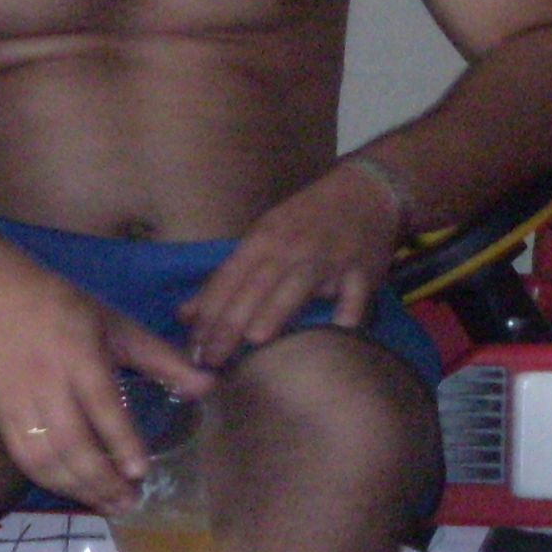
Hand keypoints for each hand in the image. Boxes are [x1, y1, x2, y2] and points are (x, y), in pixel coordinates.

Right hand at [0, 279, 212, 512]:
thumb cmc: (64, 310)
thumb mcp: (117, 324)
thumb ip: (162, 358)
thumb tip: (208, 386)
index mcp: (79, 355)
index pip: (101, 403)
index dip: (120, 440)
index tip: (140, 473)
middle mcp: (47, 381)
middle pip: (71, 440)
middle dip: (101, 479)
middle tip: (129, 503)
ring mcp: (20, 400)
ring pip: (45, 455)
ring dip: (76, 487)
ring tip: (107, 505)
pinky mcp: (1, 413)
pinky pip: (23, 456)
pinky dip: (49, 480)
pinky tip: (73, 491)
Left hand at [180, 166, 403, 367]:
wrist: (367, 192)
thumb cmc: (306, 219)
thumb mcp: (263, 237)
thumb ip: (227, 277)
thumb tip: (185, 314)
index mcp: (263, 238)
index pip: (228, 277)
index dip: (209, 309)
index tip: (193, 344)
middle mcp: (291, 248)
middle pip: (254, 287)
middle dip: (230, 323)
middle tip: (211, 358)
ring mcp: (327, 260)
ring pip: (296, 287)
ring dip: (275, 311)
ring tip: (254, 340)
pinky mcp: (362, 272)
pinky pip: (354, 297)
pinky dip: (347, 314)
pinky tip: (335, 336)